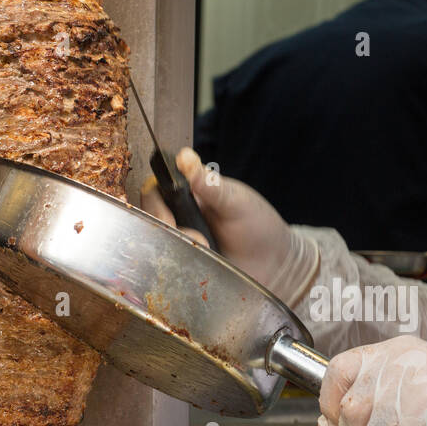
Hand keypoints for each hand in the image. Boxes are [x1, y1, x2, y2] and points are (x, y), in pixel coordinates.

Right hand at [141, 148, 314, 302]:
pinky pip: (168, 268)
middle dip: (169, 231)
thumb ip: (210, 183)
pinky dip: (178, 268)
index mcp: (187, 194)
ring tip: (207, 251)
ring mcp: (180, 244)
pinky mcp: (185, 267)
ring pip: (156, 246)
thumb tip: (186, 157)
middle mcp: (178, 218)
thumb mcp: (236, 201)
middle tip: (199, 239)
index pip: (154, 191)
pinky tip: (199, 267)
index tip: (172, 219)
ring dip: (177, 250)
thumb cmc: (258, 226)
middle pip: (149, 220)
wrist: (277, 265)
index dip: (156, 205)